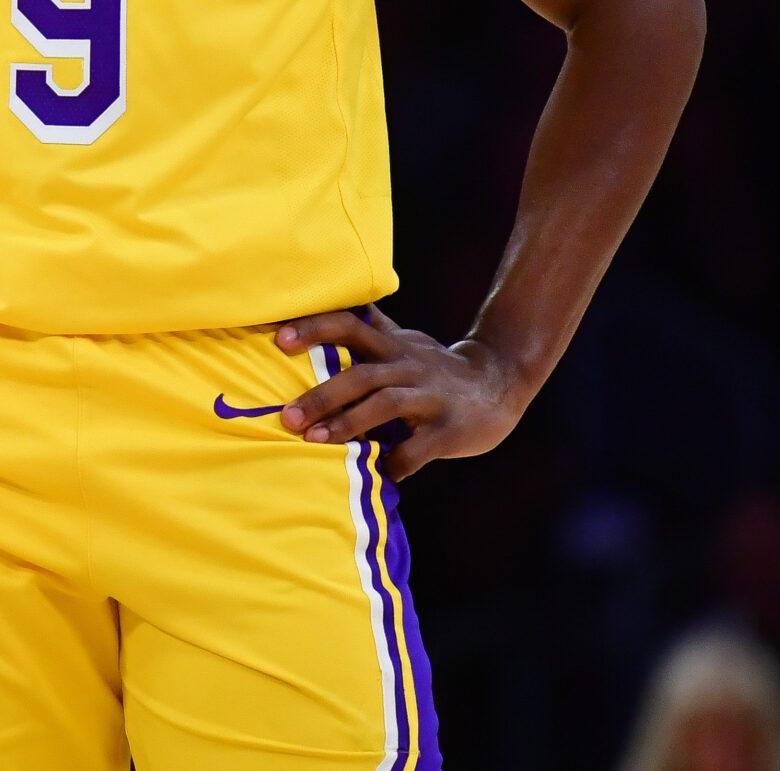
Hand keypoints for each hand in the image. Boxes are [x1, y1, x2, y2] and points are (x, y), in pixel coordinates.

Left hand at [273, 304, 528, 479]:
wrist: (500, 382)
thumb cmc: (436, 367)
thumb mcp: (404, 340)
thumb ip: (369, 327)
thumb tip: (328, 306)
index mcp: (392, 345)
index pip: (350, 325)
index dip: (315, 328)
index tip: (280, 339)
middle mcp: (409, 365)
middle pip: (361, 373)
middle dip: (322, 394)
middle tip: (288, 416)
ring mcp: (430, 397)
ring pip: (385, 404)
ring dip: (347, 423)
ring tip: (315, 441)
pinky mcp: (449, 429)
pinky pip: (417, 449)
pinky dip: (394, 462)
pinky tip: (374, 474)